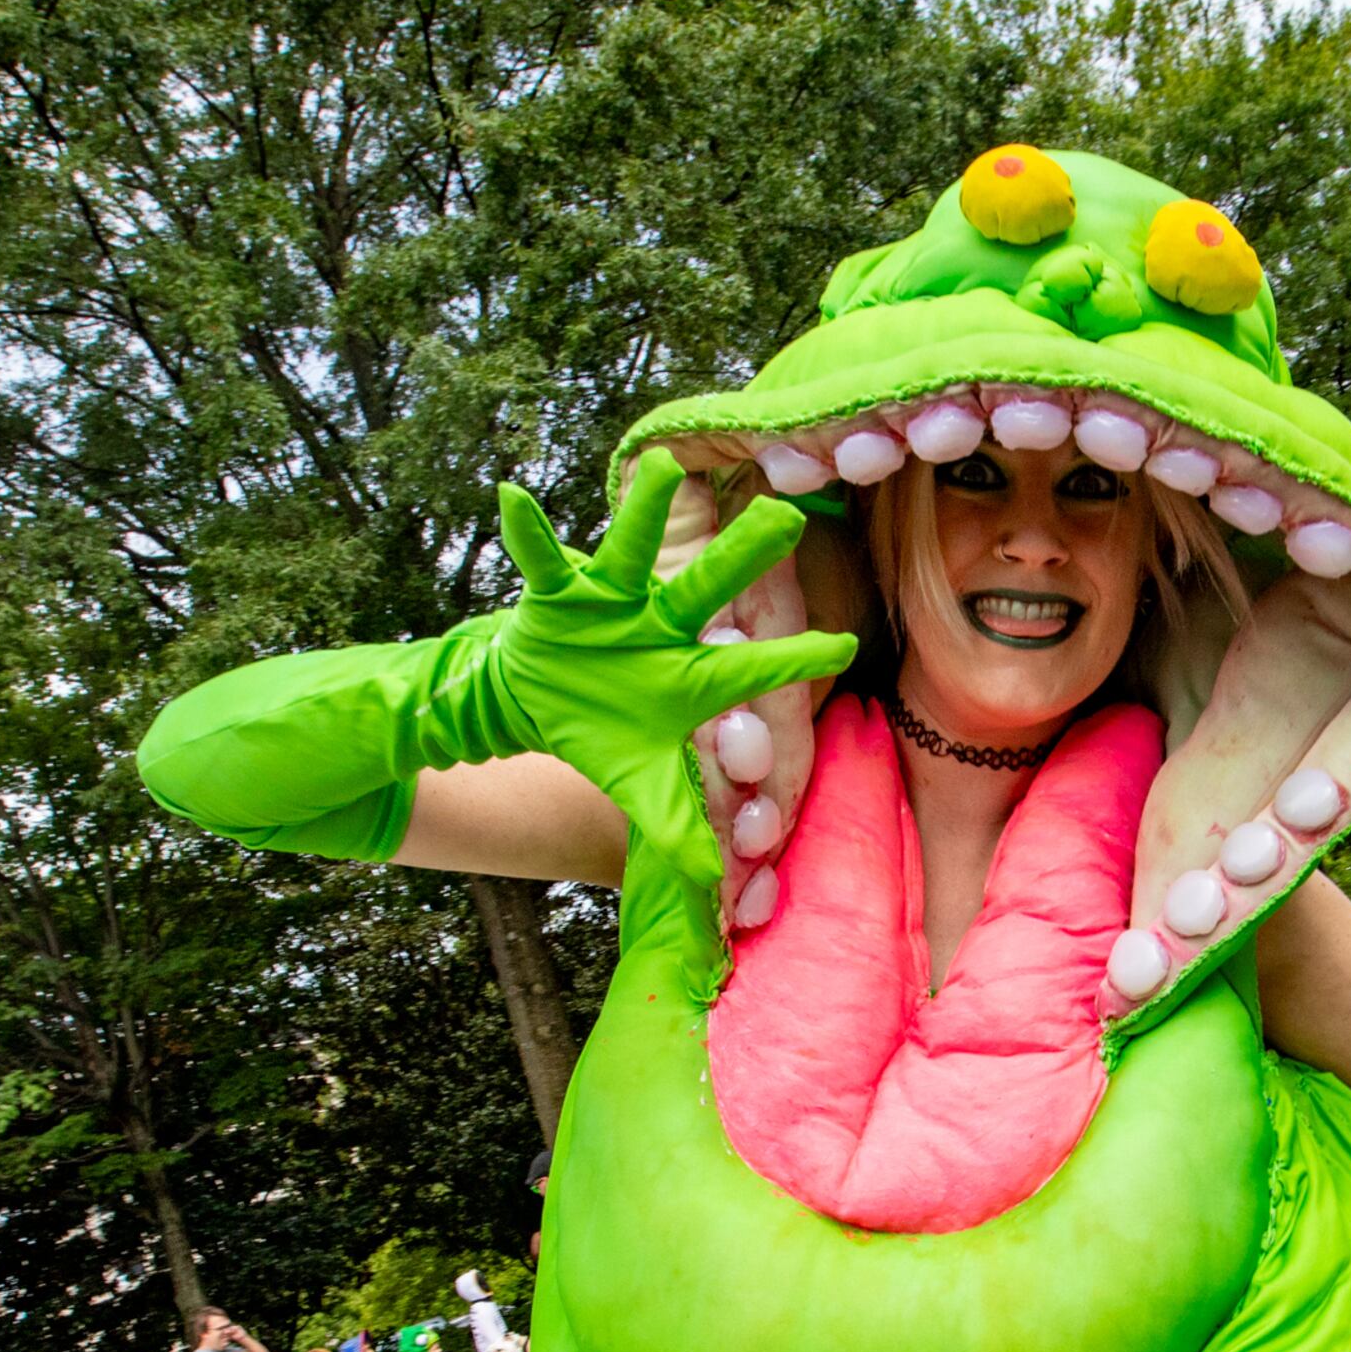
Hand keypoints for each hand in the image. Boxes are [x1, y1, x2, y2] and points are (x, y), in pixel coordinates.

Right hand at [494, 450, 855, 889]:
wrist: (542, 705)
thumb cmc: (608, 735)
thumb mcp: (642, 783)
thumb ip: (676, 825)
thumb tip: (709, 882)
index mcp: (692, 673)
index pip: (751, 667)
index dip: (793, 659)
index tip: (841, 647)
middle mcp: (662, 626)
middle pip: (709, 590)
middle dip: (742, 556)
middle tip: (785, 517)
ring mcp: (612, 602)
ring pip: (633, 553)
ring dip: (643, 515)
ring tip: (660, 469)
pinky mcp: (559, 592)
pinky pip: (541, 557)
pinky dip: (525, 531)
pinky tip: (509, 497)